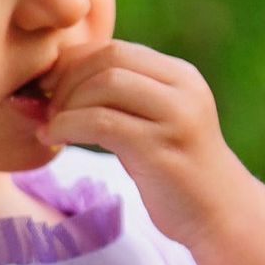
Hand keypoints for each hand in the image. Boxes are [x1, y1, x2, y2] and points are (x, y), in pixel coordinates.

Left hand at [35, 38, 249, 248]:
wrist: (220, 216)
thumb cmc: (172, 171)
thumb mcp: (150, 123)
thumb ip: (116, 99)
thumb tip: (46, 83)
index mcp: (180, 76)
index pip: (114, 48)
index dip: (71, 62)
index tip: (46, 86)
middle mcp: (182, 89)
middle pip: (108, 60)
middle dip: (66, 80)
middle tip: (45, 107)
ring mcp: (176, 118)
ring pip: (104, 85)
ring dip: (65, 104)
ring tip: (50, 126)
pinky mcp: (161, 150)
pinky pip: (102, 123)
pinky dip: (68, 126)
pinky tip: (54, 139)